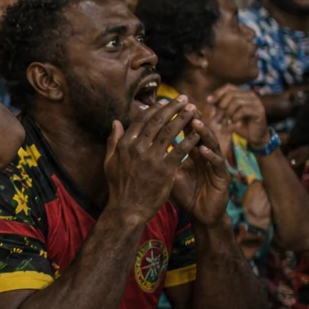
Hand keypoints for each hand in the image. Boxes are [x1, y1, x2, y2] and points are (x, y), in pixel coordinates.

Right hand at [103, 96, 203, 223]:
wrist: (128, 209)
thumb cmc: (119, 186)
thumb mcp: (110, 161)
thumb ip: (114, 140)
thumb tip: (116, 122)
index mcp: (125, 144)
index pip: (142, 120)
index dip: (156, 108)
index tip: (166, 101)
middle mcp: (138, 148)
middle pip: (158, 121)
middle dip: (173, 108)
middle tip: (185, 99)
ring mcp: (152, 158)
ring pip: (170, 132)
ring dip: (184, 119)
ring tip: (194, 111)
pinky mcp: (165, 170)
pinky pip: (180, 151)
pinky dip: (189, 140)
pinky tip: (198, 133)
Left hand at [171, 112, 231, 225]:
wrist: (202, 214)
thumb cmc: (186, 192)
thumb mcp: (169, 172)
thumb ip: (160, 155)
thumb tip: (141, 140)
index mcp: (193, 152)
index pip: (186, 131)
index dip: (177, 120)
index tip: (165, 107)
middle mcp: (206, 154)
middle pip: (199, 133)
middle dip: (191, 120)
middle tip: (184, 106)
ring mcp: (216, 165)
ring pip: (211, 144)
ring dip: (203, 133)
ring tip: (194, 122)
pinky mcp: (223, 178)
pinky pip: (218, 165)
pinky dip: (211, 156)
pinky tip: (203, 149)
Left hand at [208, 85, 267, 143]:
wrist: (254, 135)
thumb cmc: (239, 123)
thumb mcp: (227, 112)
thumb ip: (220, 105)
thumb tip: (208, 99)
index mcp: (243, 93)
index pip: (229, 87)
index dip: (218, 93)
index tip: (208, 101)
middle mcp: (251, 95)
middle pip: (231, 94)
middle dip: (222, 105)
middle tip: (218, 116)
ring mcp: (256, 102)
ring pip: (237, 102)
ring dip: (228, 112)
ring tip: (226, 120)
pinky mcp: (259, 111)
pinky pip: (243, 110)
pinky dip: (235, 117)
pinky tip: (234, 122)